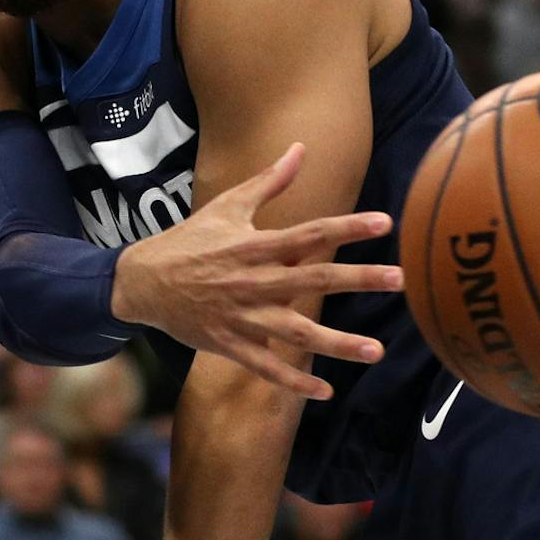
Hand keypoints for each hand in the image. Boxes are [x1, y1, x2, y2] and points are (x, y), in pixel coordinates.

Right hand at [110, 142, 404, 397]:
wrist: (140, 282)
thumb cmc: (189, 240)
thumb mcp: (227, 206)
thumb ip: (270, 181)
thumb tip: (300, 147)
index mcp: (254, 246)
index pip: (309, 234)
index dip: (347, 228)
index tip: (385, 221)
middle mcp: (252, 282)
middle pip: (313, 281)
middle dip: (358, 280)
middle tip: (400, 279)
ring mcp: (241, 316)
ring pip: (295, 333)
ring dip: (336, 344)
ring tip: (374, 352)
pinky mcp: (229, 344)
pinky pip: (264, 368)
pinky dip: (292, 382)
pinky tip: (325, 391)